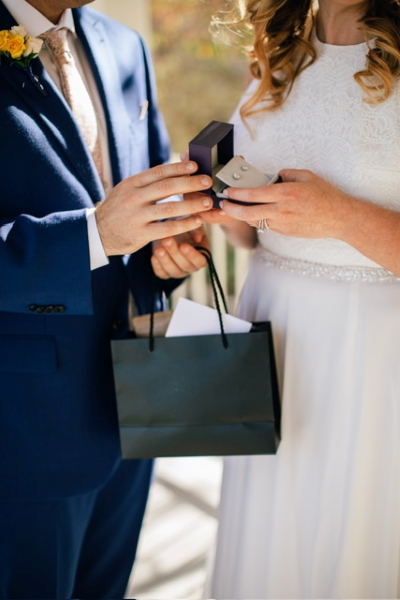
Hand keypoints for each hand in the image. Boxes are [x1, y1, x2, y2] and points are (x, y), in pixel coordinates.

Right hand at [95, 161, 212, 254]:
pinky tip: (197, 221)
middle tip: (207, 181)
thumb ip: (147, 183)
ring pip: (170, 208)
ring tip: (207, 202)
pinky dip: (184, 224)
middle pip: (167, 187)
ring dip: (191, 204)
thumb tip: (175, 171)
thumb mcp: (127, 190)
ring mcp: (137, 216)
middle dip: (190, 183)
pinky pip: (167, 228)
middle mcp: (134, 197)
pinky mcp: (141, 234)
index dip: (178, 168)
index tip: (195, 165)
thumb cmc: (119, 209)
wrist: (98, 233)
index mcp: (132, 183)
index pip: (158, 172)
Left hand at [151, 227, 209, 278]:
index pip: (200, 261)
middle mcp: (191, 266)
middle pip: (185, 266)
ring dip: (165, 260)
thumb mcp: (192, 224)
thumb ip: (196, 229)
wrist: (170, 229)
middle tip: (167, 240)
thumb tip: (197, 238)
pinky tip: (153, 257)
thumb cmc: (184, 226)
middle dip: (175, 253)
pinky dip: (157, 266)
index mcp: (201, 256)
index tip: (183, 245)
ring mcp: (178, 271)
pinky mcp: (166, 273)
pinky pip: (162, 274)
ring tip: (158, 248)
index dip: (192, 255)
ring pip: (173, 271)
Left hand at [219, 169, 354, 239]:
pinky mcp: (285, 232)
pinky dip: (259, 219)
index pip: (253, 194)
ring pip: (255, 221)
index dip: (236, 194)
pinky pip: (266, 226)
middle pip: (247, 213)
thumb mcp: (307, 176)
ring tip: (237, 208)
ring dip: (244, 215)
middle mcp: (281, 210)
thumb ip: (286, 174)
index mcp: (285, 193)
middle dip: (231, 209)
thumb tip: (272, 176)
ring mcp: (282, 224)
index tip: (227, 192)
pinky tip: (257, 213)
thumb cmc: (325, 195)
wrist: (339, 218)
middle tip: (223, 205)